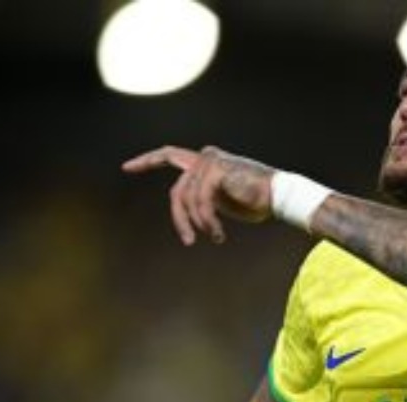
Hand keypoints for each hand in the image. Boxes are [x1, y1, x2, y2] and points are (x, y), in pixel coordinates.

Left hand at [122, 145, 274, 244]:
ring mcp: (209, 161)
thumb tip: (193, 214)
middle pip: (177, 191)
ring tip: (214, 237)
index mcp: (206, 161)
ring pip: (187, 200)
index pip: (170, 156)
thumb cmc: (258, 201)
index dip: (147, 161)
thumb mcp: (224, 202)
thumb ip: (205, 200)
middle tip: (188, 240)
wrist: (280, 196)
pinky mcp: (216, 170)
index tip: (126, 168)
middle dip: (180, 218)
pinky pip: (200, 201)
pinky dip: (207, 220)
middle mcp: (205, 157)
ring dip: (199, 223)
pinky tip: (217, 232)